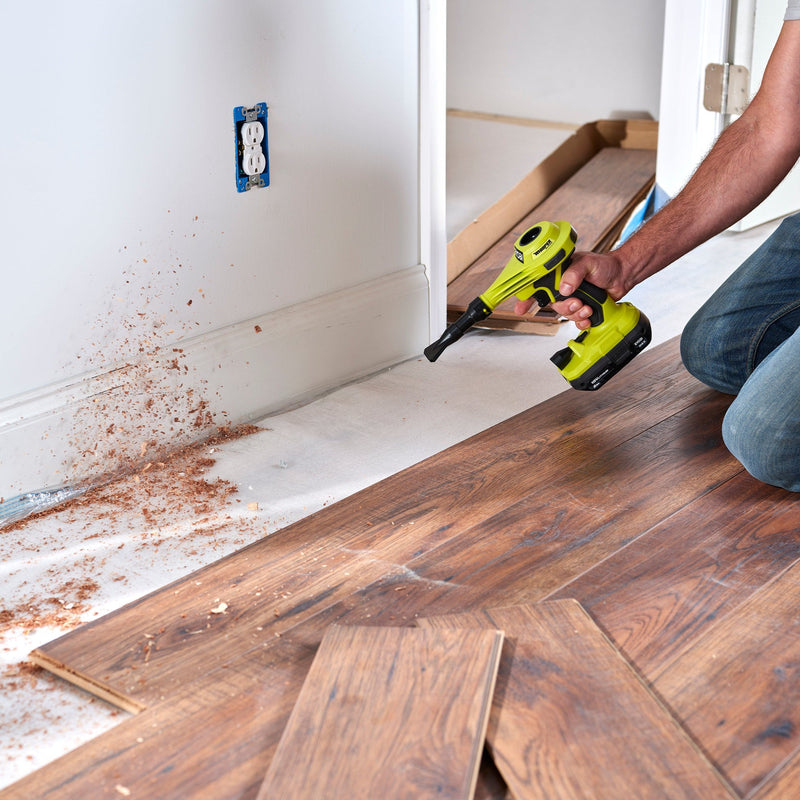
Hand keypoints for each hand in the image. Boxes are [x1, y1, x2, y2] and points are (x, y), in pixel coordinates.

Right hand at [514, 250, 628, 329]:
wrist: (622, 276)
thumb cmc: (604, 265)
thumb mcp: (587, 263)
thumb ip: (575, 273)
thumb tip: (565, 287)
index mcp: (559, 275)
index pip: (538, 286)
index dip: (526, 298)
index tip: (520, 308)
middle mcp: (563, 288)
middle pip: (553, 304)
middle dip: (565, 307)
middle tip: (577, 302)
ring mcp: (573, 299)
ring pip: (565, 314)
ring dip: (576, 313)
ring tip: (588, 307)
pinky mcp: (582, 309)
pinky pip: (576, 321)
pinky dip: (582, 321)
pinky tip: (589, 316)